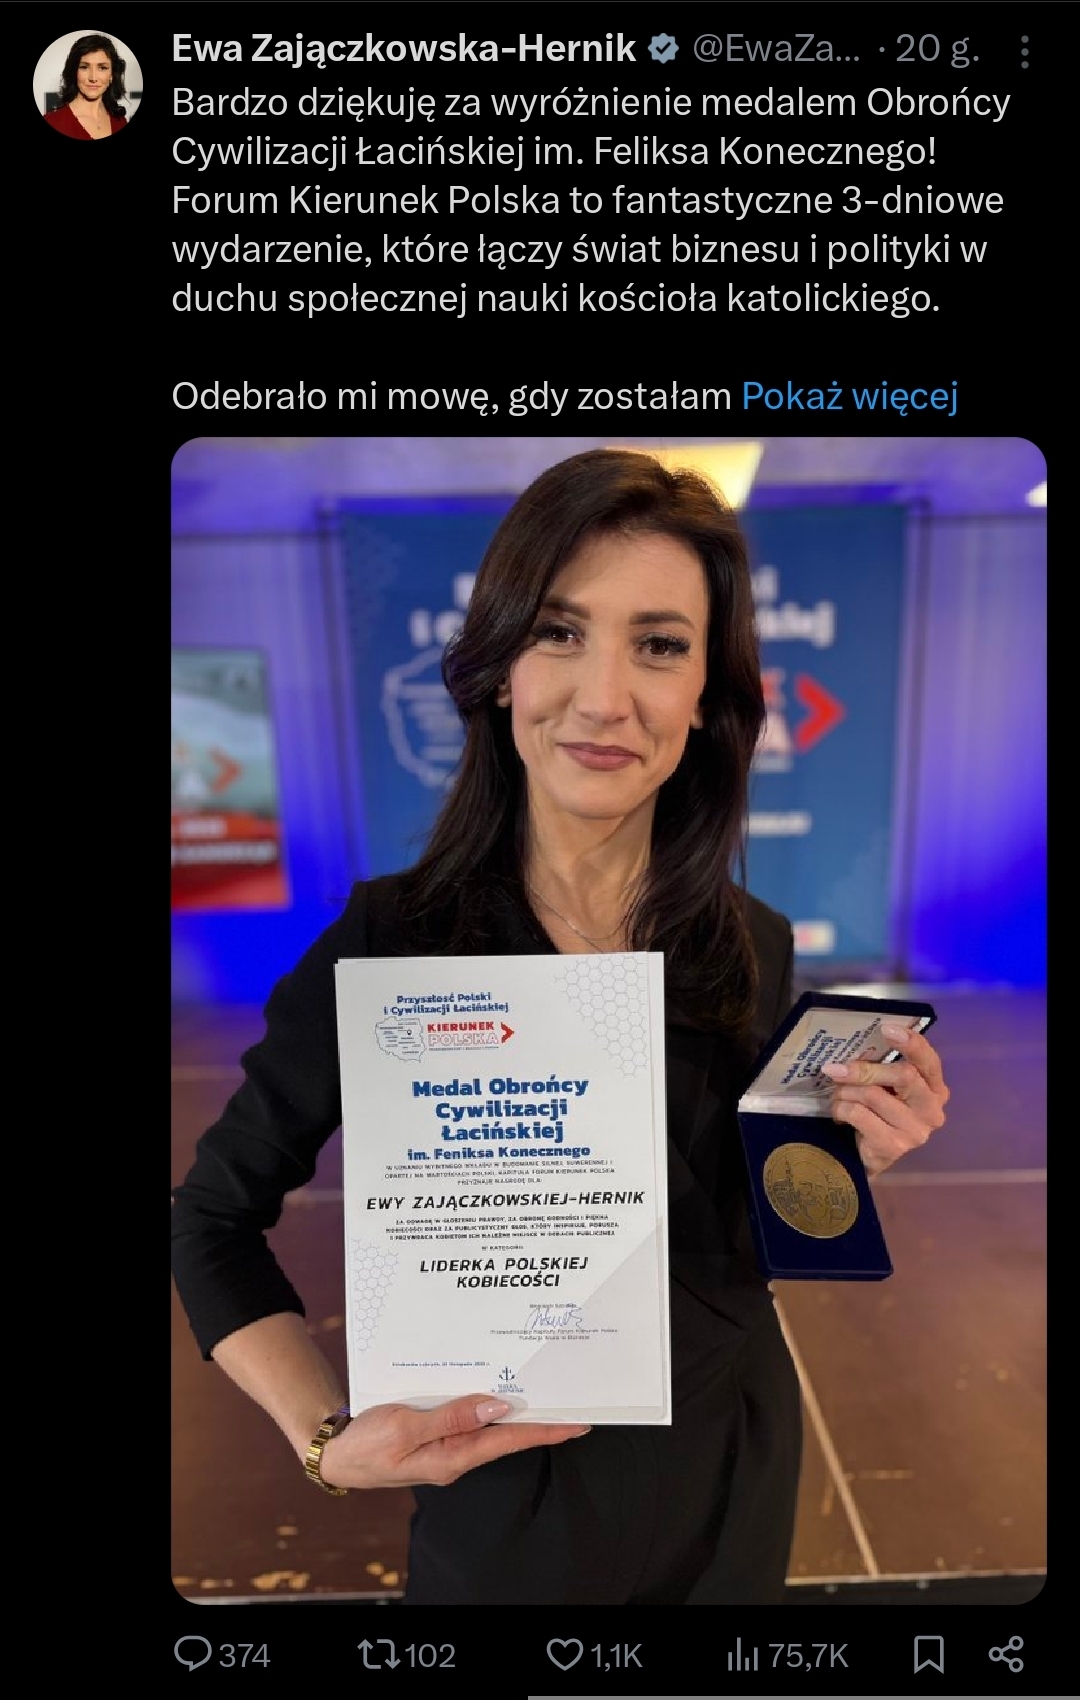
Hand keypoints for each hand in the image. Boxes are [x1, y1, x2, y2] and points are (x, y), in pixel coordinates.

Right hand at [319, 1394, 589, 1490]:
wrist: (335, 1451)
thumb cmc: (367, 1444)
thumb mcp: (406, 1429)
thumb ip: (453, 1417)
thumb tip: (498, 1407)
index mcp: (454, 1456)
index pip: (510, 1441)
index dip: (545, 1430)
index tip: (578, 1423)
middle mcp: (457, 1453)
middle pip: (507, 1435)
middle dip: (540, 1418)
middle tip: (572, 1400)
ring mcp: (447, 1445)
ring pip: (490, 1425)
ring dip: (516, 1410)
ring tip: (546, 1391)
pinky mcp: (436, 1434)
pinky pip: (469, 1418)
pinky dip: (487, 1404)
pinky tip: (497, 1390)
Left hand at [821, 1021, 949, 1178]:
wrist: (869, 1156)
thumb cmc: (880, 1113)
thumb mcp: (888, 1087)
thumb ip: (884, 1068)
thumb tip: (855, 1046)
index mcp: (935, 1089)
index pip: (929, 1061)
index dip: (911, 1043)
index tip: (887, 1028)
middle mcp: (932, 1110)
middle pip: (903, 1076)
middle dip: (865, 1069)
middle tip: (835, 1068)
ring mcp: (916, 1131)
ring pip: (873, 1095)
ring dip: (846, 1091)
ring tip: (837, 1095)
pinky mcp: (894, 1146)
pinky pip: (858, 1114)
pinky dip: (841, 1109)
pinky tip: (839, 1114)